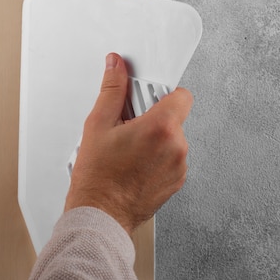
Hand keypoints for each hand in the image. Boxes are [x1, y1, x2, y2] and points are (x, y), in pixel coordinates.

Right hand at [65, 53, 192, 234]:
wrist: (100, 214)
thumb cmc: (98, 177)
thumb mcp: (98, 124)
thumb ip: (112, 90)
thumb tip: (116, 66)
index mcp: (161, 128)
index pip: (181, 95)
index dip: (162, 93)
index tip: (145, 99)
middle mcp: (177, 147)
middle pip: (173, 117)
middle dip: (152, 118)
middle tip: (127, 128)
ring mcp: (179, 167)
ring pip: (172, 139)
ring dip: (154, 139)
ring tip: (127, 150)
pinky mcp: (176, 182)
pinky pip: (171, 159)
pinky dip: (156, 158)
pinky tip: (133, 164)